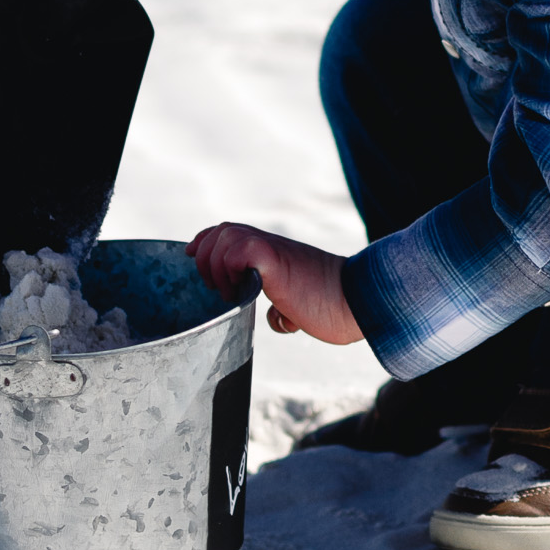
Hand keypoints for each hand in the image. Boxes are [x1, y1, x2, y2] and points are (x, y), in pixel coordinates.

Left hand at [187, 224, 362, 344]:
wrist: (356, 301)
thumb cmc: (332, 307)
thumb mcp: (299, 302)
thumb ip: (284, 305)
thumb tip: (278, 318)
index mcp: (271, 250)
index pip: (227, 232)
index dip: (205, 242)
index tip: (193, 259)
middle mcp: (269, 244)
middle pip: (220, 230)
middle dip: (205, 258)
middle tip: (216, 288)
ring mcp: (272, 249)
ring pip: (224, 236)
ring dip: (216, 266)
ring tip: (228, 292)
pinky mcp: (275, 260)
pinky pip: (238, 250)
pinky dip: (229, 268)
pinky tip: (240, 289)